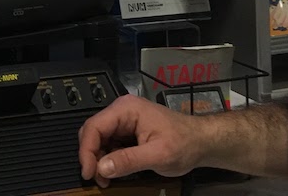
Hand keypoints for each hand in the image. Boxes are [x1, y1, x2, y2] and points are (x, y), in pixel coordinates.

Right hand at [78, 94, 206, 187]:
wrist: (200, 142)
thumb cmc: (184, 143)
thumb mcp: (158, 155)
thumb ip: (129, 160)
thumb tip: (102, 168)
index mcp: (126, 109)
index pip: (94, 126)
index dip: (86, 151)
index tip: (89, 173)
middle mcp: (121, 111)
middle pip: (92, 131)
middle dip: (91, 156)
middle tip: (97, 178)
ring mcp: (124, 120)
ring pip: (98, 138)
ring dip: (98, 159)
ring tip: (106, 178)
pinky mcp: (127, 130)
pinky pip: (108, 143)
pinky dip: (107, 158)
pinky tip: (114, 171)